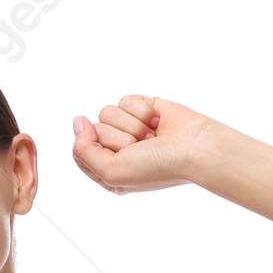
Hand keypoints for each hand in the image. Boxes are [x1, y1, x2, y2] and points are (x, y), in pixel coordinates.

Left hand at [70, 95, 217, 193]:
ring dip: (133, 125)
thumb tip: (78, 121)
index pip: (81, 151)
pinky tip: (158, 123)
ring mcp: (130, 127)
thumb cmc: (158, 167)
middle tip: (142, 148)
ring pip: (108, 112)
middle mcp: (117, 149)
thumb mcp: (111, 172)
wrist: (194, 148)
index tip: (120, 156)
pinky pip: (126, 100)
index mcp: (107, 170)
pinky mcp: (142, 108)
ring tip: (151, 137)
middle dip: (119, 138)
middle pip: (94, 129)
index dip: (96, 149)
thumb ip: (83, 152)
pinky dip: (143, 111)